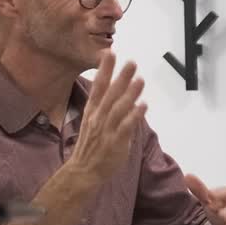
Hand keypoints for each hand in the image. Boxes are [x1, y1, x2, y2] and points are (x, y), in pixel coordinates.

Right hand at [69, 51, 146, 183]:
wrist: (82, 171)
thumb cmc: (89, 147)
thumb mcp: (92, 123)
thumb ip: (104, 108)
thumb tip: (118, 92)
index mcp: (92, 111)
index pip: (98, 86)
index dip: (104, 70)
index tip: (109, 53)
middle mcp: (98, 118)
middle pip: (110, 94)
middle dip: (121, 77)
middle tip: (131, 62)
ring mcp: (106, 130)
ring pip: (118, 108)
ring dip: (130, 93)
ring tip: (140, 79)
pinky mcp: (115, 142)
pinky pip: (125, 127)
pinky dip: (134, 116)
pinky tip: (143, 105)